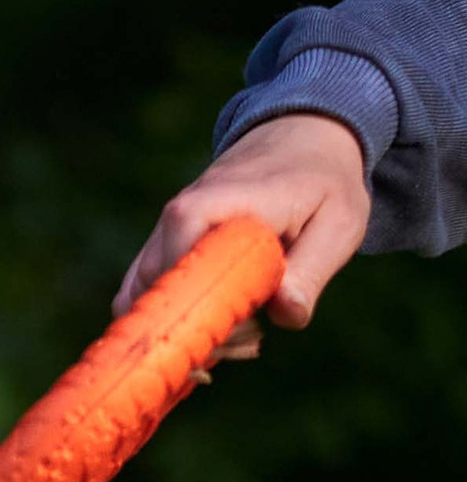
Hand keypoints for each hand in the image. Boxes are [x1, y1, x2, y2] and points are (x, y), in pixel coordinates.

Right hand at [115, 111, 369, 352]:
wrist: (300, 139)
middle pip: (154, 294)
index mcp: (215, 205)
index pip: (178, 266)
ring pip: (142, 300)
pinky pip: (145, 295)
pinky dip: (172, 321)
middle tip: (250, 341)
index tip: (246, 332)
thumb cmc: (323, 183)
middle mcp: (176, 217)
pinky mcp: (162, 247)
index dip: (204, 310)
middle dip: (194, 332)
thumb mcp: (339, 221)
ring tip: (236, 337)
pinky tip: (215, 329)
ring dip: (181, 330)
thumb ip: (313, 269)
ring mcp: (164, 232)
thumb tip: (285, 312)